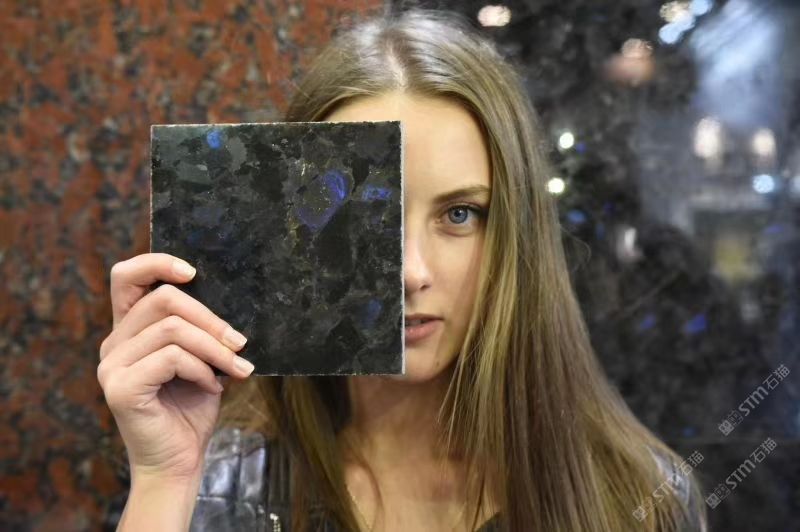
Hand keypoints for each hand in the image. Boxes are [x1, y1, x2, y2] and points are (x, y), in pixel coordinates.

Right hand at [97, 253, 254, 480]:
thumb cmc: (192, 408)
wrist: (180, 461)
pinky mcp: (120, 387)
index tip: (194, 272)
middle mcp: (114, 343)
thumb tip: (230, 297)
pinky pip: (172, 357)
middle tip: (240, 343)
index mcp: (129, 331)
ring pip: (172, 329)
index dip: (157, 263)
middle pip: (162, 300)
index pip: (126, 276)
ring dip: (214, 348)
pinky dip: (203, 369)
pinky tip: (213, 387)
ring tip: (235, 369)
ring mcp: (112, 365)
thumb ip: (200, 329)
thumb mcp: (201, 359)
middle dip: (211, 318)